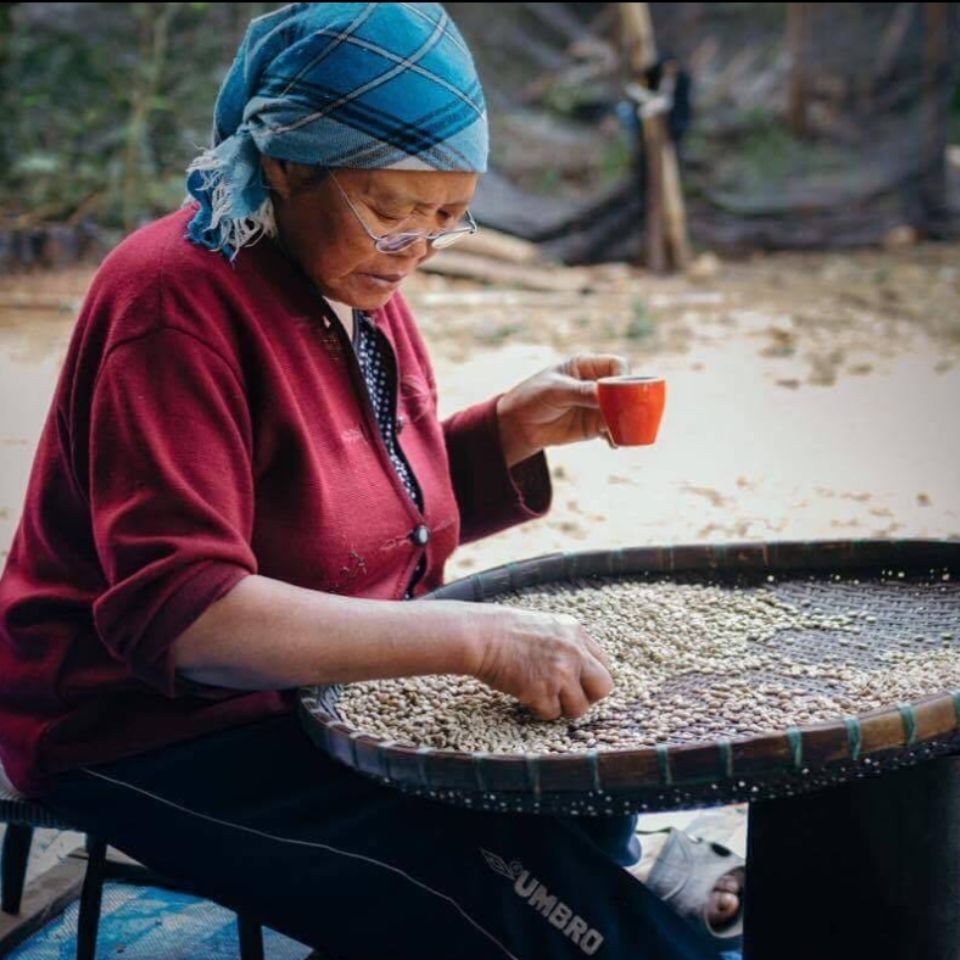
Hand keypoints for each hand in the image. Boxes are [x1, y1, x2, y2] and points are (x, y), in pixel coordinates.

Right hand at [469, 605, 613, 719]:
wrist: (480, 635)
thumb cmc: (503, 630)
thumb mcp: (544, 625)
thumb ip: (566, 645)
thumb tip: (580, 671)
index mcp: (575, 632)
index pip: (602, 663)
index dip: (589, 677)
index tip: (576, 683)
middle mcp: (574, 652)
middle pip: (603, 687)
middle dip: (587, 696)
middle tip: (567, 697)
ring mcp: (561, 673)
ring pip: (580, 707)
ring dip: (561, 707)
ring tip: (541, 695)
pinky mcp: (543, 692)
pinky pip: (552, 714)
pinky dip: (539, 709)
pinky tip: (524, 694)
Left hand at [495, 354, 627, 466]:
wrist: (519, 424)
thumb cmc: (533, 397)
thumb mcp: (555, 391)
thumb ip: (581, 392)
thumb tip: (604, 395)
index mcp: (586, 366)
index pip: (616, 365)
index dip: (624, 376)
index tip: (622, 390)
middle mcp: (596, 384)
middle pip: (624, 389)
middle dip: (630, 401)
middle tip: (630, 414)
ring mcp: (597, 405)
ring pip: (622, 411)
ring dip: (626, 421)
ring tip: (622, 432)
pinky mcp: (594, 425)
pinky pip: (613, 429)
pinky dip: (617, 435)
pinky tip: (613, 443)